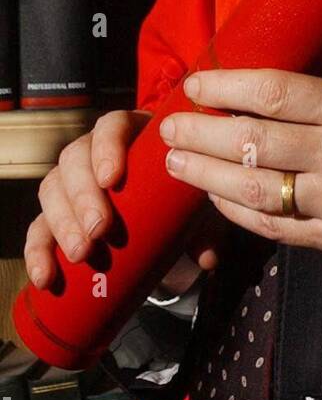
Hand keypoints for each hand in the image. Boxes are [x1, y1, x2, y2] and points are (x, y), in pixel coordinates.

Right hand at [24, 108, 227, 290]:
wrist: (165, 220)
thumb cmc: (180, 198)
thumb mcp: (195, 207)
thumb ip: (205, 225)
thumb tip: (206, 255)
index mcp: (133, 136)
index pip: (112, 126)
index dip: (106, 146)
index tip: (111, 178)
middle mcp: (96, 153)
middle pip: (75, 158)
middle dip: (83, 194)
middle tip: (99, 229)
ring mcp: (73, 183)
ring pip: (53, 188)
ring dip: (62, 221)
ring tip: (81, 253)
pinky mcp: (58, 215)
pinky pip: (39, 227)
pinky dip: (38, 251)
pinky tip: (44, 274)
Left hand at [158, 63, 321, 276]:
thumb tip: (285, 69)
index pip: (276, 94)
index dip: (226, 88)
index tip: (196, 83)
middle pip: (254, 144)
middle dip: (202, 133)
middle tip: (170, 123)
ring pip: (256, 192)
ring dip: (207, 175)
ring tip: (177, 160)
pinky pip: (277, 230)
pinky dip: (238, 213)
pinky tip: (217, 196)